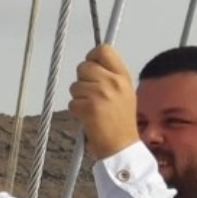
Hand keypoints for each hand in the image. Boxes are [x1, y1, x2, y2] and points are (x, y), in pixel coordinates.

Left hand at [69, 45, 137, 161]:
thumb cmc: (121, 121)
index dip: (92, 56)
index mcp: (123, 77)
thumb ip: (111, 76)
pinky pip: (72, 102)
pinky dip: (76, 111)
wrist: (122, 147)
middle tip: (90, 94)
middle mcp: (113, 82)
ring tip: (92, 109)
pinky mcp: (89, 108)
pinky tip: (89, 119)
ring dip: (78, 98)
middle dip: (82, 80)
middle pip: (84, 67)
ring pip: (75, 86)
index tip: (91, 66)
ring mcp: (101, 94)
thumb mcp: (125, 92)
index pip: (104, 50)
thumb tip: (92, 62)